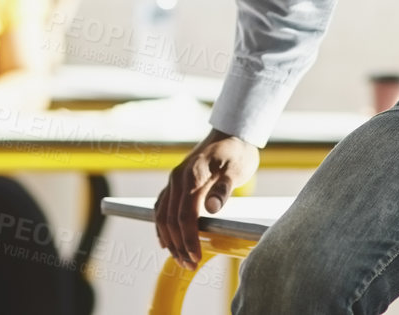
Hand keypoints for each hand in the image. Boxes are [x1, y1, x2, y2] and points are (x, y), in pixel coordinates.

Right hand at [154, 128, 259, 269]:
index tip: (196, 257)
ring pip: (162, 216)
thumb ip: (224, 189)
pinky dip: (161, 227)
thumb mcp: (236, 169)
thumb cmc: (236, 153)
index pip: (185, 215)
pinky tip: (166, 241)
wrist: (231, 133)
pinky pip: (161, 208)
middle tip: (190, 265)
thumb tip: (212, 208)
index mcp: (191, 175)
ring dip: (170, 240)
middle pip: (170, 219)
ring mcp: (173, 181)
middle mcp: (177, 178)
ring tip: (181, 259)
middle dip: (178, 246)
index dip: (189, 239)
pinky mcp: (174, 184)